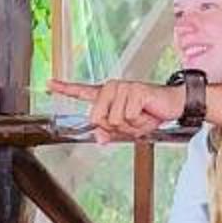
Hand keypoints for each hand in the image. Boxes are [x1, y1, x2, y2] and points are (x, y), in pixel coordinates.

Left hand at [50, 77, 185, 144]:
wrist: (173, 105)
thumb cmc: (149, 113)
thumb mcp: (128, 128)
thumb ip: (111, 132)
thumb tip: (99, 138)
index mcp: (107, 95)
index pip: (82, 91)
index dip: (64, 89)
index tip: (49, 84)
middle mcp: (112, 88)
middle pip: (97, 118)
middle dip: (115, 128)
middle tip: (131, 121)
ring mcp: (123, 87)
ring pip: (114, 120)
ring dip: (130, 126)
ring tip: (141, 116)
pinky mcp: (134, 90)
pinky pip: (128, 117)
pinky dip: (139, 122)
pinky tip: (147, 112)